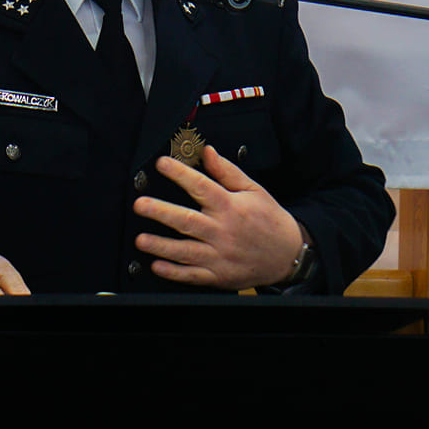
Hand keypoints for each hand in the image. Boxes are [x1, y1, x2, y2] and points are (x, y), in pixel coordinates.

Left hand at [132, 144, 304, 288]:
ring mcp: (220, 256)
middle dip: (162, 212)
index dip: (180, 174)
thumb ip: (227, 172)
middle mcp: (223, 232)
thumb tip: (208, 152)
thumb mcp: (254, 190)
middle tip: (141, 205)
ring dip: (162, 246)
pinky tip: (157, 266)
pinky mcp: (219, 275)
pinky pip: (193, 276)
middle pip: (188, 221)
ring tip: (141, 239)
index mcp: (231, 207)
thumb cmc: (269, 220)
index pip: (201, 187)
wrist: (288, 254)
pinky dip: (175, 272)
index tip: (161, 164)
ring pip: (186, 251)